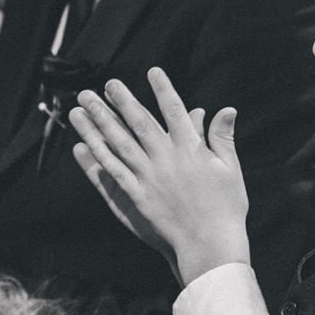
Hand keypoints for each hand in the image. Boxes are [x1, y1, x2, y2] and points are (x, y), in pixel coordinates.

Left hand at [68, 67, 250, 285]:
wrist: (211, 243)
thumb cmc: (226, 207)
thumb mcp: (230, 169)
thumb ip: (222, 137)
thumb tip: (225, 109)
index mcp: (191, 149)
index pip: (174, 112)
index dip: (163, 89)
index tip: (153, 71)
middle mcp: (166, 159)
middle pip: (140, 123)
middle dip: (122, 101)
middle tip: (108, 83)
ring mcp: (149, 177)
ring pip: (119, 143)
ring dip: (100, 121)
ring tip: (86, 104)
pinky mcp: (137, 196)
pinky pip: (113, 170)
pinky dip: (98, 154)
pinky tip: (84, 142)